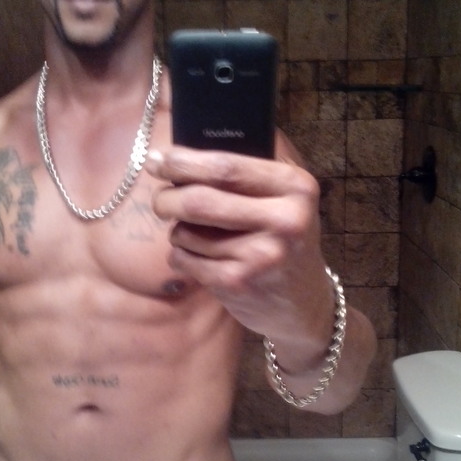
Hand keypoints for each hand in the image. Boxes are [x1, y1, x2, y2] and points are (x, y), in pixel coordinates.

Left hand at [147, 144, 331, 346]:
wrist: (302, 302)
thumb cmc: (282, 238)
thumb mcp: (282, 198)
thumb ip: (244, 174)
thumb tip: (174, 158)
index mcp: (295, 188)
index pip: (226, 167)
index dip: (183, 162)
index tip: (159, 159)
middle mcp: (284, 220)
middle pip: (198, 200)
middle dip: (167, 198)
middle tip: (161, 200)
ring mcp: (260, 255)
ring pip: (186, 231)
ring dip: (178, 231)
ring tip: (196, 235)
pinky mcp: (238, 283)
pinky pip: (184, 259)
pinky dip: (180, 255)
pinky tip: (199, 258)